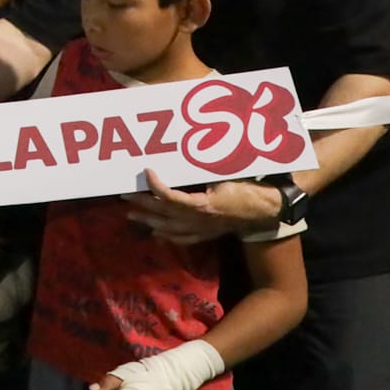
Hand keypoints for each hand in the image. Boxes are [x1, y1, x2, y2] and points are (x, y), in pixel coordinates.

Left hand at [122, 169, 281, 243]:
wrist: (265, 211)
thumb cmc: (246, 189)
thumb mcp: (226, 175)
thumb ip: (205, 168)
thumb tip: (188, 150)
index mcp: (203, 205)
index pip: (171, 197)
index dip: (156, 186)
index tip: (146, 171)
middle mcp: (199, 221)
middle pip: (165, 213)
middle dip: (143, 204)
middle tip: (124, 194)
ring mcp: (202, 230)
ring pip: (170, 228)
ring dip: (149, 220)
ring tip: (131, 214)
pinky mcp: (207, 235)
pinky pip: (183, 239)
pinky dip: (167, 236)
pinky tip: (155, 234)